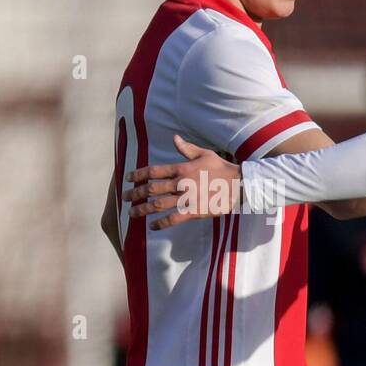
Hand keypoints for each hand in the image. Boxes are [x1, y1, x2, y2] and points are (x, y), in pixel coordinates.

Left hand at [124, 135, 241, 229]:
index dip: (138, 175)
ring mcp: (187, 197)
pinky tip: (152, 226)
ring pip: (159, 204)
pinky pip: (174, 218)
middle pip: (152, 188)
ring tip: (132, 214)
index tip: (128, 179)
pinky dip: (161, 223)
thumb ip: (187, 148)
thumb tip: (175, 138)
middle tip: (125, 198)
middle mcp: (181, 182)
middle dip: (136, 193)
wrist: (239, 184)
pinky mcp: (194, 211)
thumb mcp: (204, 154)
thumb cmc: (222, 168)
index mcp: (182, 168)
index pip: (154, 171)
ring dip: (143, 210)